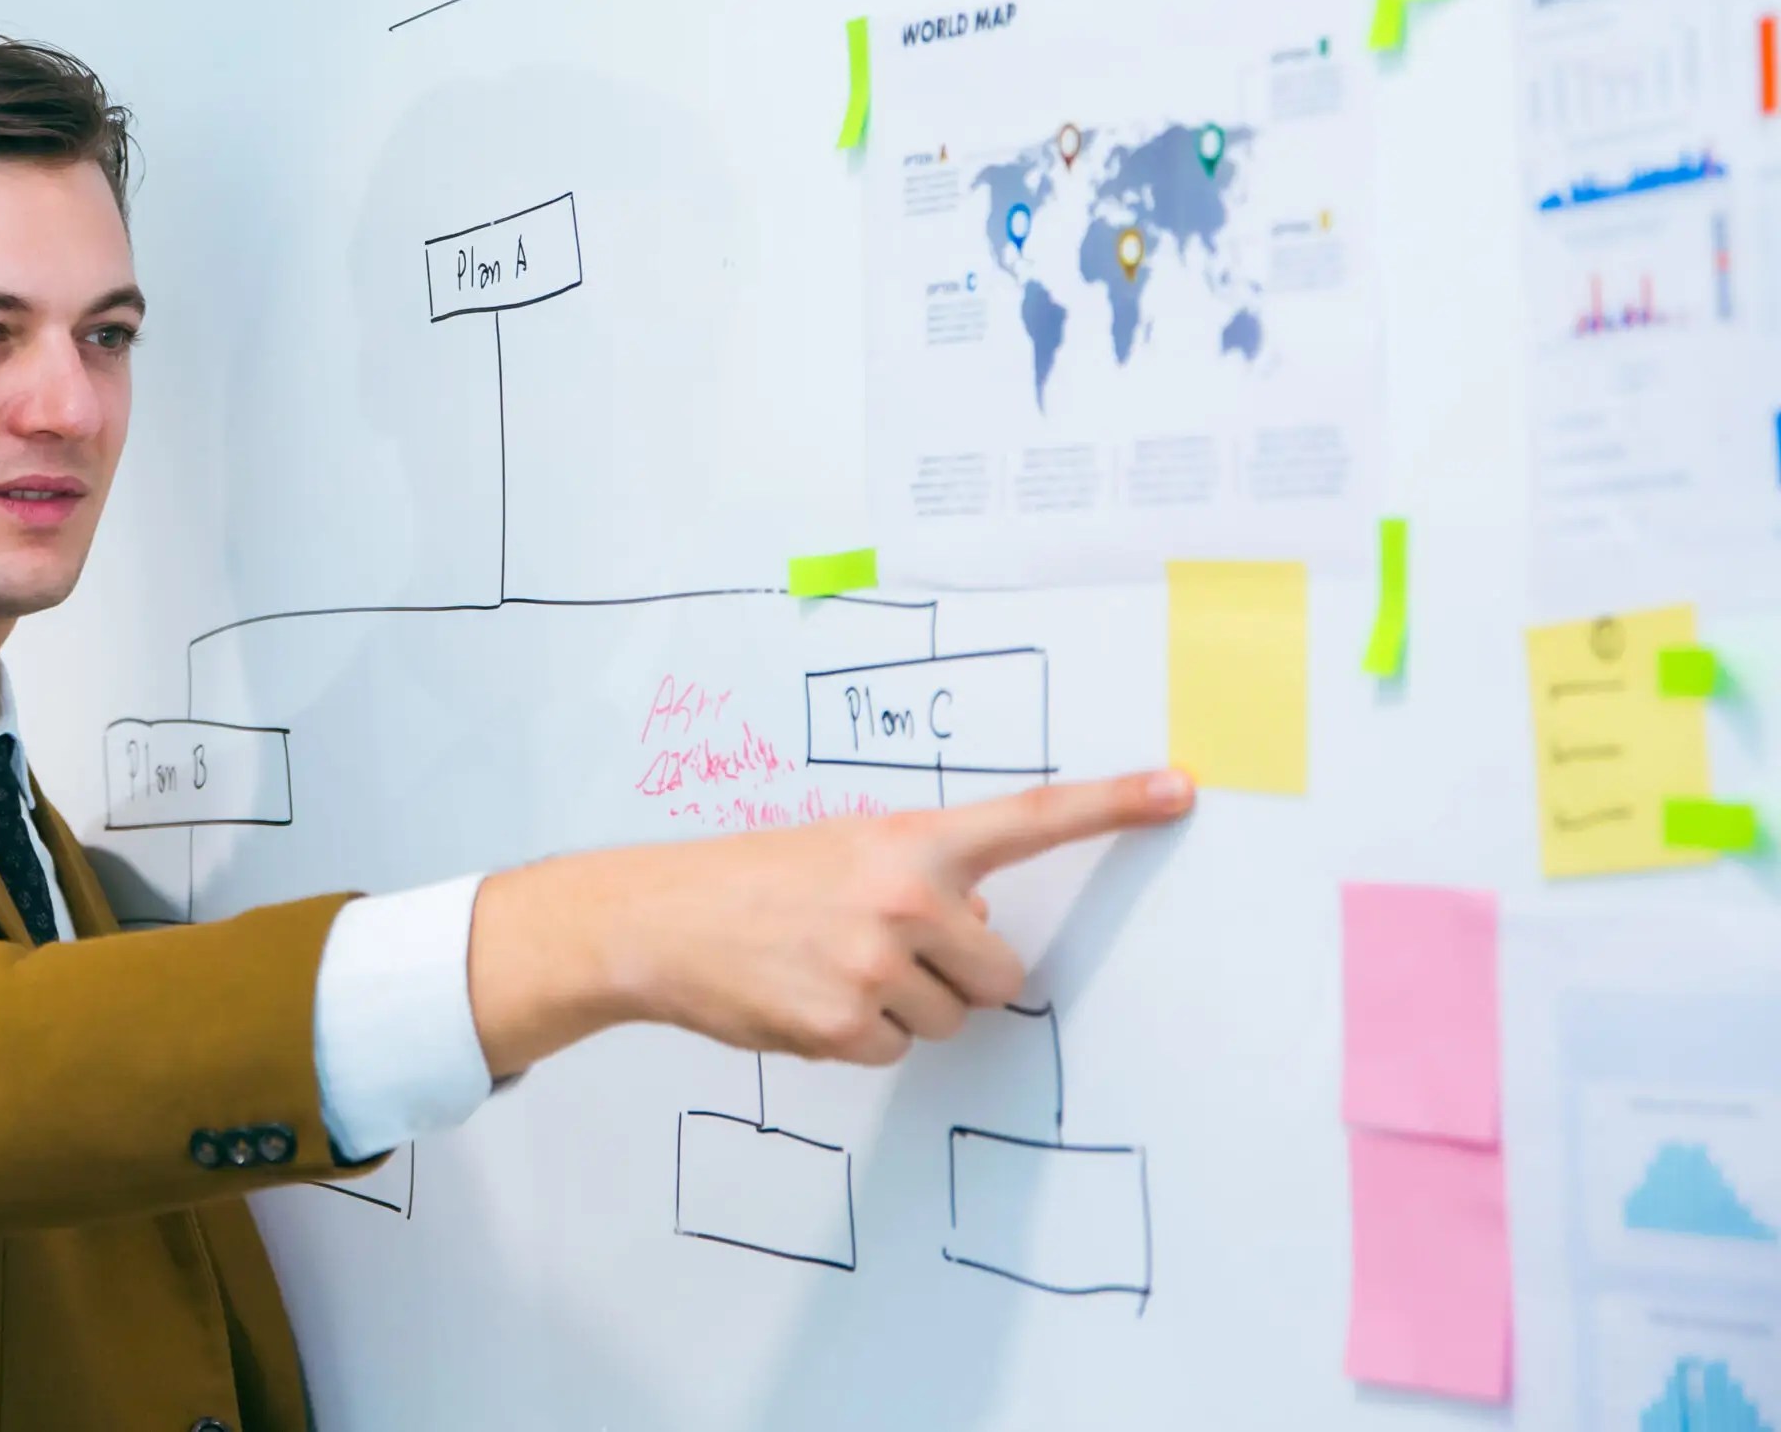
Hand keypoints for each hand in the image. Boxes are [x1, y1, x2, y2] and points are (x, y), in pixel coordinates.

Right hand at [467, 770, 1194, 1077]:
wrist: (658, 919)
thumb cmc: (754, 880)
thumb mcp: (844, 850)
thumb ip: (921, 878)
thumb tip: (980, 923)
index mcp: (911, 841)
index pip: (1030, 817)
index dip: (1113, 804)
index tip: (1181, 790)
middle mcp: (906, 899)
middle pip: (1000, 968)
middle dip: (955, 972)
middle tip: (883, 950)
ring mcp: (878, 966)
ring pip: (950, 1019)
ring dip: (905, 1007)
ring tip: (832, 969)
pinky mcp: (848, 1026)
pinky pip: (897, 1049)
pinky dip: (862, 1037)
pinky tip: (809, 999)